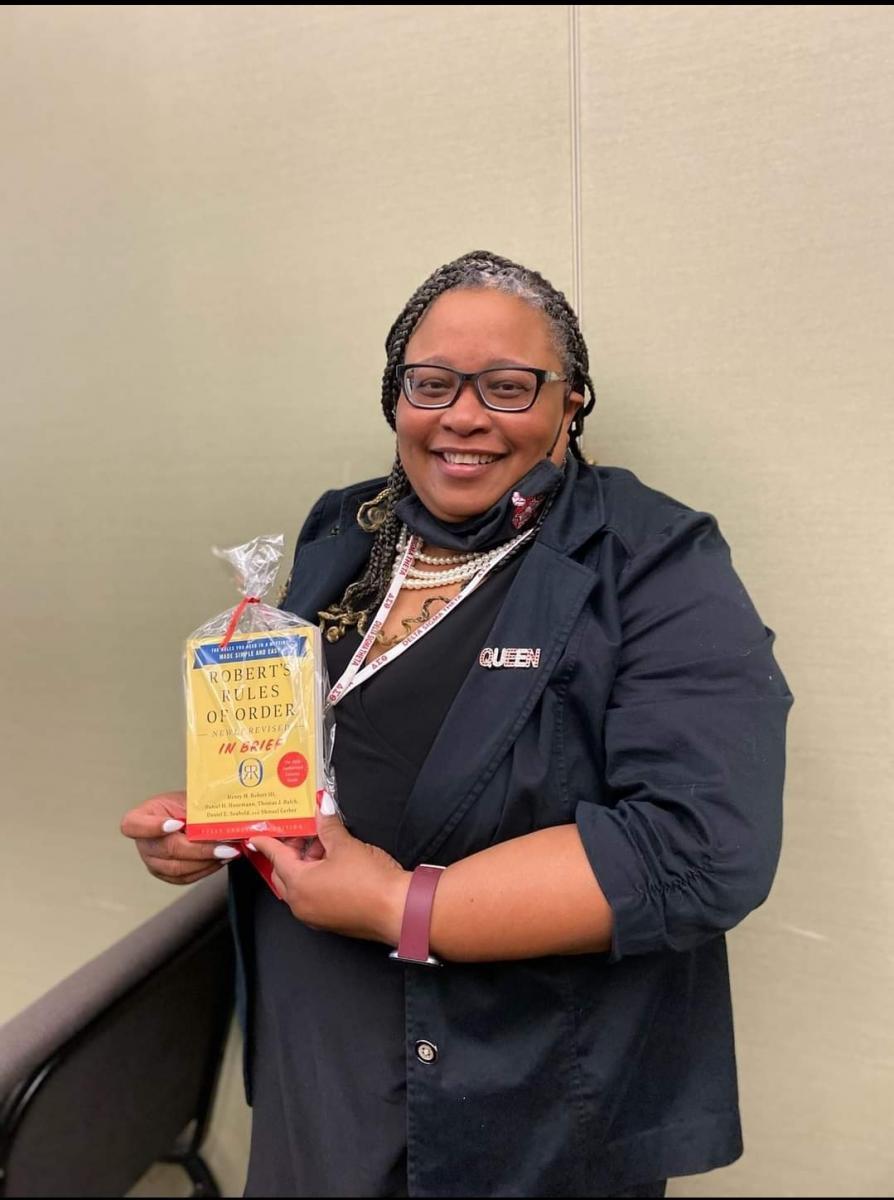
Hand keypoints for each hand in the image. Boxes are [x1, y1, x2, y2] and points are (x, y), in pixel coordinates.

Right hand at [120, 791, 235, 885]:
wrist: (191, 815)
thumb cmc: (186, 805)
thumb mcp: (189, 799)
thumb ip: (197, 809)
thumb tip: (221, 819)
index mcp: (140, 817)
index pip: (133, 825)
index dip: (153, 827)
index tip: (177, 824)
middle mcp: (143, 843)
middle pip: (166, 849)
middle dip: (199, 849)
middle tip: (224, 846)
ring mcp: (153, 862)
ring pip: (178, 868)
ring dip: (206, 861)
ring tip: (229, 851)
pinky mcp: (166, 875)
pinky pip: (185, 878)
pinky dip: (206, 869)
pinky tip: (221, 859)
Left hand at [250, 798, 410, 944]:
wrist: (398, 910)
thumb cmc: (371, 882)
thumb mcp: (346, 845)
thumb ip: (329, 825)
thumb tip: (323, 807)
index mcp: (299, 885)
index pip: (275, 858)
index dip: (266, 842)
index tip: (256, 835)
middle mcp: (301, 904)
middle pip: (284, 873)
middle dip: (291, 851)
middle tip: (301, 831)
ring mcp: (316, 916)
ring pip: (300, 885)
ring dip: (307, 863)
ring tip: (325, 842)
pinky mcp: (331, 920)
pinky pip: (314, 895)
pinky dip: (317, 878)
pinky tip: (334, 862)